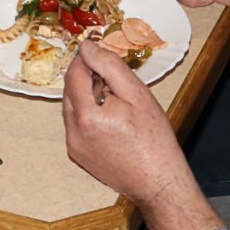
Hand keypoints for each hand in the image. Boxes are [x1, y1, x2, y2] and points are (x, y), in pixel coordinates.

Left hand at [61, 39, 198, 213]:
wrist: (159, 182)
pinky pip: (77, 125)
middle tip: (111, 72)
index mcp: (86, 117)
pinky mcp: (79, 156)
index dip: (84, 58)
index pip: (74, 75)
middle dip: (86, 76)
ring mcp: (74, 147)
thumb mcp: (136, 94)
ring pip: (72, 108)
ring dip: (88, 95)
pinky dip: (89, 113)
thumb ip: (109, 66)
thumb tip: (88, 47)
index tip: (96, 48)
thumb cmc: (154, 141)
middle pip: (70, 91)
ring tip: (115, 96)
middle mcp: (73, 133)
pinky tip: (112, 116)